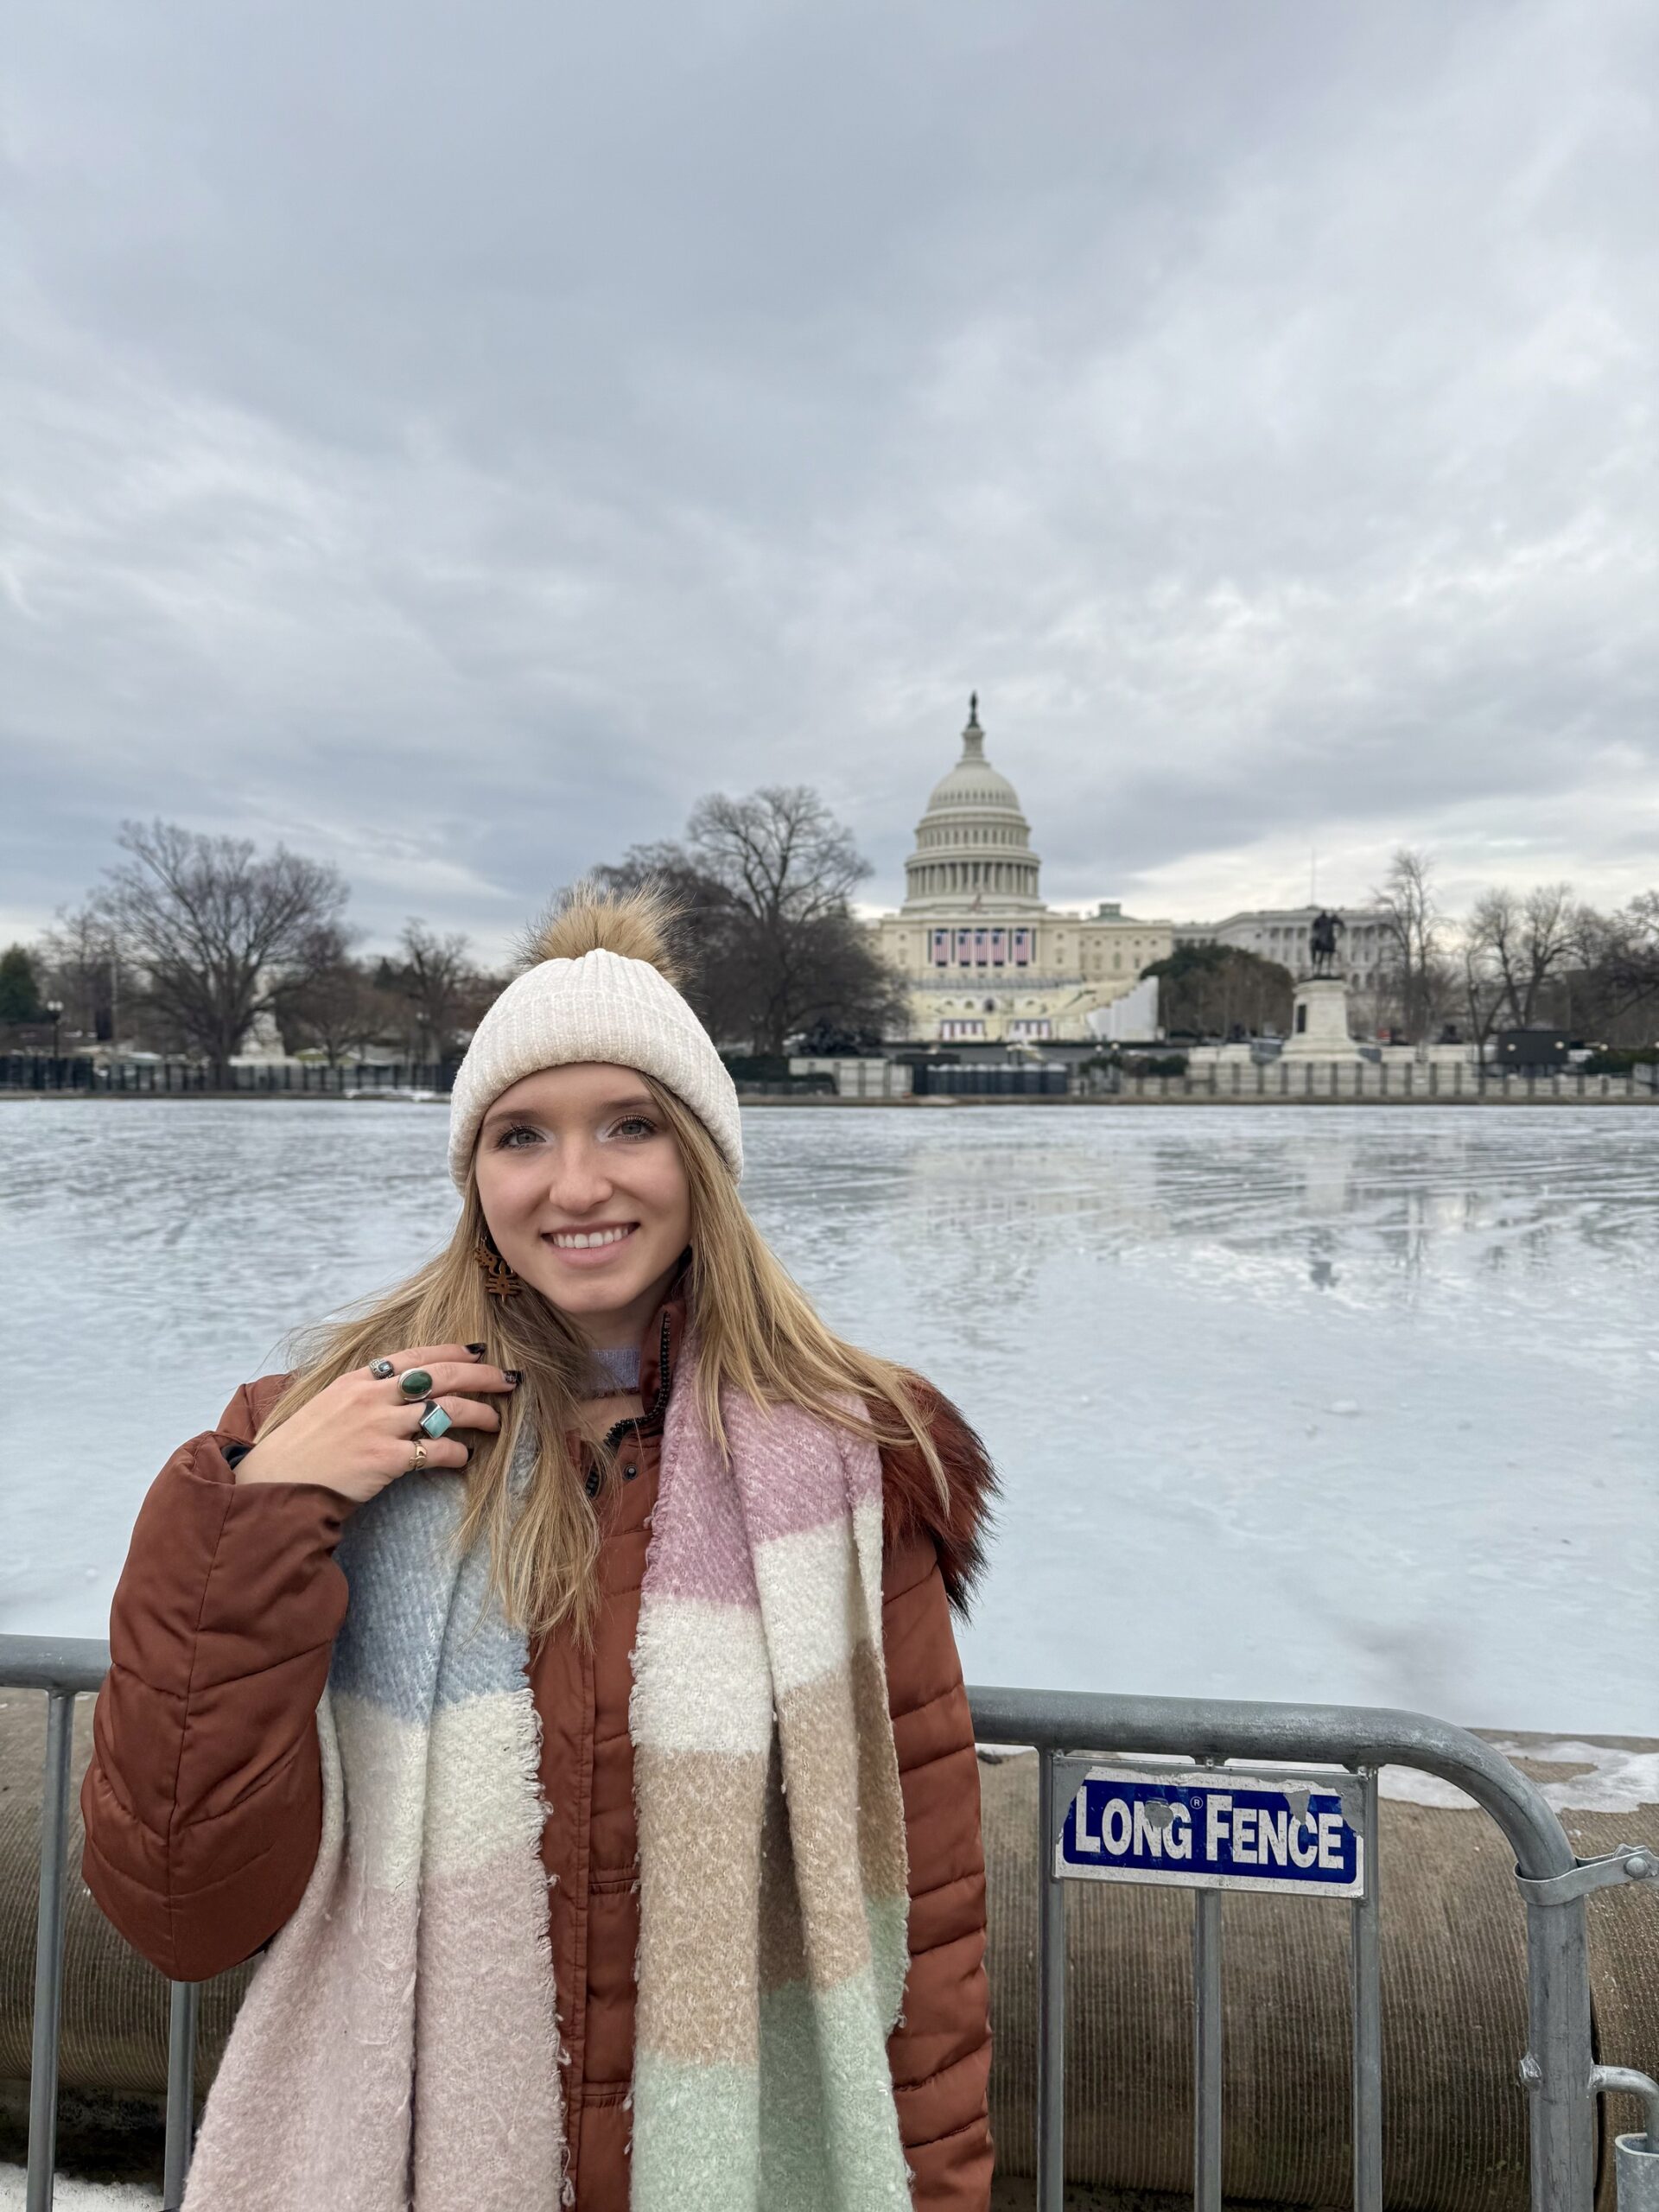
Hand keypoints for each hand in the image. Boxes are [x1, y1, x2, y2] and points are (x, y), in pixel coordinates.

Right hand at [232, 1345, 517, 1507]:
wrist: (277, 1483)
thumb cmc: (302, 1449)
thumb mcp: (328, 1405)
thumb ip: (363, 1393)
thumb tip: (397, 1389)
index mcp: (358, 1380)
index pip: (415, 1356)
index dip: (451, 1352)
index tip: (477, 1352)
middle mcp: (373, 1396)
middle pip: (441, 1376)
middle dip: (481, 1376)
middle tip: (508, 1379)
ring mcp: (380, 1426)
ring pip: (446, 1411)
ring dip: (478, 1414)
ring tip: (496, 1421)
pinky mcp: (386, 1459)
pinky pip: (435, 1450)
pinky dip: (456, 1453)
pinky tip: (465, 1457)